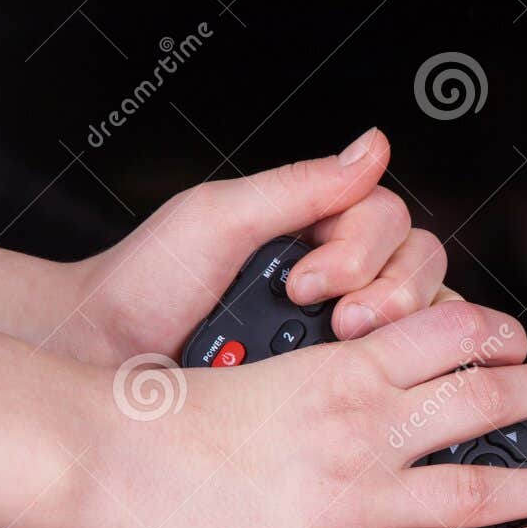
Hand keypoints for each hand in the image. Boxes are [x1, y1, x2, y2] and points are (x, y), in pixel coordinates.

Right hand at [0, 302, 526, 527]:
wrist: (96, 460)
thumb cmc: (158, 412)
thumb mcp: (258, 366)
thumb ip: (324, 376)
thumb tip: (369, 379)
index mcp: (341, 369)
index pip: (451, 334)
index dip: (502, 339)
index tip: (526, 350)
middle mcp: (363, 428)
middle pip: (487, 403)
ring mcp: (353, 500)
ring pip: (481, 494)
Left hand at [61, 128, 446, 364]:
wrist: (105, 357)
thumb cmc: (146, 285)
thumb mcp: (220, 218)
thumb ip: (301, 185)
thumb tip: (374, 146)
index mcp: (314, 227)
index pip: (390, 222)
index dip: (365, 251)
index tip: (307, 281)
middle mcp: (338, 277)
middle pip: (420, 268)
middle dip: (389, 294)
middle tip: (338, 319)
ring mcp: (340, 331)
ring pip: (421, 321)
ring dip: (389, 332)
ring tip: (337, 345)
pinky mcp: (333, 381)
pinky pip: (391, 372)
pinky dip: (380, 371)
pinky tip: (343, 380)